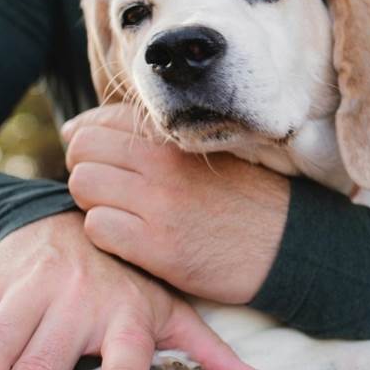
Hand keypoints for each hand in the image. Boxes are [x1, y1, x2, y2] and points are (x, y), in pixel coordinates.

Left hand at [62, 103, 289, 304]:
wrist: (289, 244)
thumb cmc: (246, 199)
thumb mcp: (209, 153)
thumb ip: (156, 140)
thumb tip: (80, 129)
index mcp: (177, 138)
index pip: (100, 122)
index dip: (87, 140)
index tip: (100, 159)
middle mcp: (164, 164)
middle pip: (82, 150)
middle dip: (86, 169)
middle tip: (110, 190)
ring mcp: (159, 205)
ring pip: (83, 186)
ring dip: (95, 202)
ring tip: (122, 213)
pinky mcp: (158, 247)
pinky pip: (97, 228)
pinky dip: (107, 235)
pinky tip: (132, 239)